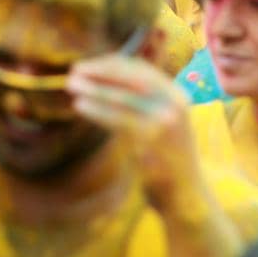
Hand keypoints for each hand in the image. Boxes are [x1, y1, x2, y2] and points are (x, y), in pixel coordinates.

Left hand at [66, 48, 203, 211]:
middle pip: (132, 76)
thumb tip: (106, 83)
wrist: (186, 193)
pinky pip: (117, 118)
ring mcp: (163, 120)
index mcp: (177, 94)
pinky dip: (96, 109)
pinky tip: (80, 106)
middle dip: (101, 70)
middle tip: (74, 70)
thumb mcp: (164, 122)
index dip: (112, 63)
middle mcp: (174, 102)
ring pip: (122, 96)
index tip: (89, 65)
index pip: (141, 68)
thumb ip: (144, 102)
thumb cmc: (168, 158)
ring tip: (71, 85)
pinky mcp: (150, 140)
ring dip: (93, 88)